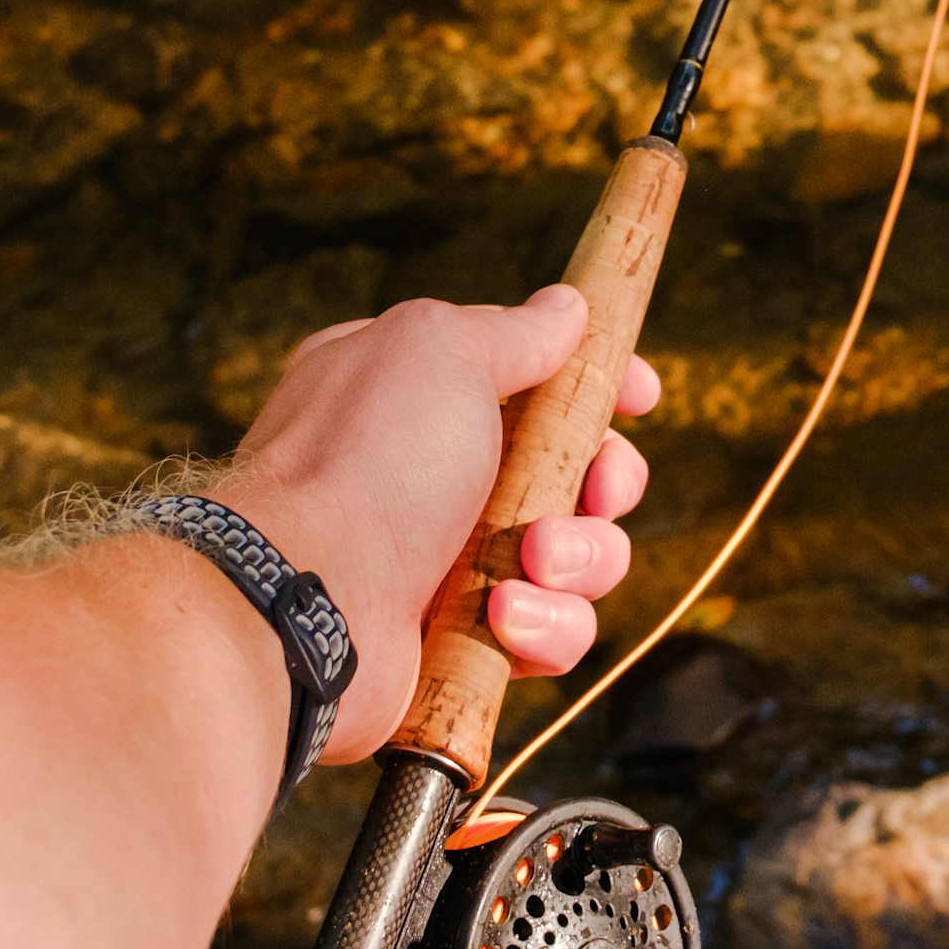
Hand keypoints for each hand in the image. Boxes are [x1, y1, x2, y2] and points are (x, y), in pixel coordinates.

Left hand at [212, 285, 660, 761]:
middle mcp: (432, 475)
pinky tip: (502, 620)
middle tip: (595, 490)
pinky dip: (543, 626)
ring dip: (578, 558)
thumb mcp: (440, 351)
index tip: (642, 396)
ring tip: (533, 562)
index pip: (537, 380)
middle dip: (604, 483)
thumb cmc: (366, 463)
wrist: (305, 603)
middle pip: (575, 473)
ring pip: (577, 559)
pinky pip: (549, 632)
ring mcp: (446, 561)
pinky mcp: (462, 640)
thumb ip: (514, 333)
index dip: (601, 388)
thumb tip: (567, 308)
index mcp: (419, 394)